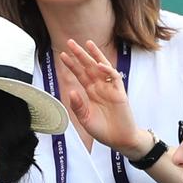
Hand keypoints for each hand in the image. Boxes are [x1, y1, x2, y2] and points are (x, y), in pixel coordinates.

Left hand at [57, 39, 143, 154]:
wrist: (119, 140)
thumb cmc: (103, 130)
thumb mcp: (85, 119)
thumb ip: (78, 106)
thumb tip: (71, 92)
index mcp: (91, 92)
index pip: (80, 74)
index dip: (72, 65)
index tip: (62, 55)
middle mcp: (100, 87)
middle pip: (89, 67)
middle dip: (80, 54)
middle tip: (70, 42)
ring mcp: (110, 88)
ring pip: (102, 67)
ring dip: (95, 55)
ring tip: (87, 43)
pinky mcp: (120, 93)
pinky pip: (114, 78)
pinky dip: (107, 71)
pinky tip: (99, 65)